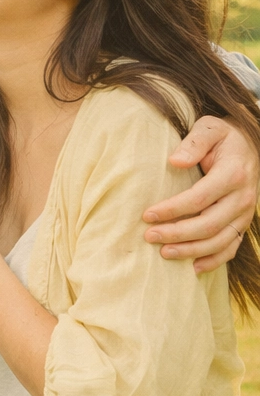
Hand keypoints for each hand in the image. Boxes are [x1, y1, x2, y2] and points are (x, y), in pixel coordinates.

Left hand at [143, 115, 257, 272]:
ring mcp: (245, 213)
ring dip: (191, 250)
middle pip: (208, 224)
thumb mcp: (209, 128)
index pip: (199, 198)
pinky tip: (193, 267)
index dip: (172, 209)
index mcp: (232, 174)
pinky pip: (232, 247)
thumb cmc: (221, 136)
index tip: (147, 215)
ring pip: (219, 240)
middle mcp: (243, 198)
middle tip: (149, 236)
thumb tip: (174, 161)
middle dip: (177, 234)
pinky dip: (214, 260)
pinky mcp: (243, 223)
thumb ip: (193, 143)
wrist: (248, 144)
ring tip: (164, 253)